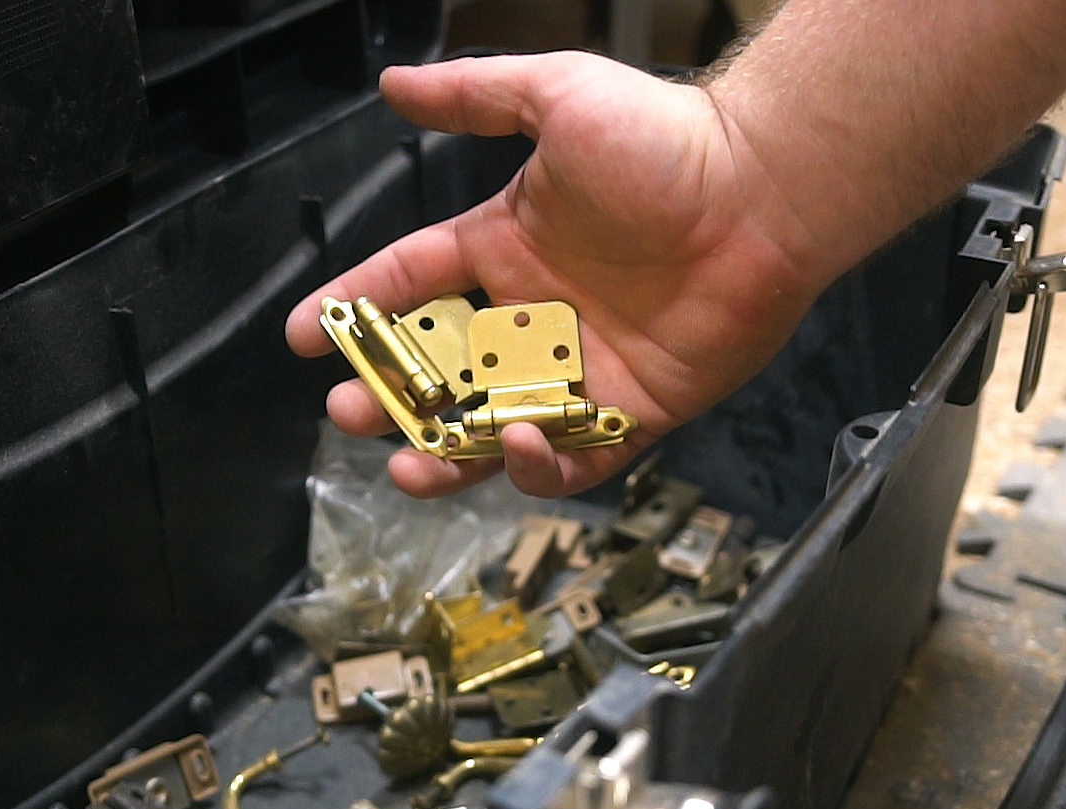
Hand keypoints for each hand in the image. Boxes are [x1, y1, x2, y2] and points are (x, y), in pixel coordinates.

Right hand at [284, 52, 820, 498]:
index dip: (354, 306)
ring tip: (408, 464)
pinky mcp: (634, 411)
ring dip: (446, 453)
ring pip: (495, 428)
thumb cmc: (666, 138)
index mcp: (507, 245)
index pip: (411, 281)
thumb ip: (473, 96)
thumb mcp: (555, 96)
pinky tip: (510, 447)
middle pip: (442, 371)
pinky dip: (536, 466)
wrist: (763, 188)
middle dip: (389, 396)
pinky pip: (574, 459)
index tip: (303, 334)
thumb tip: (393, 85)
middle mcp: (537, 313)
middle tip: (350, 412)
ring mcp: (582, 367)